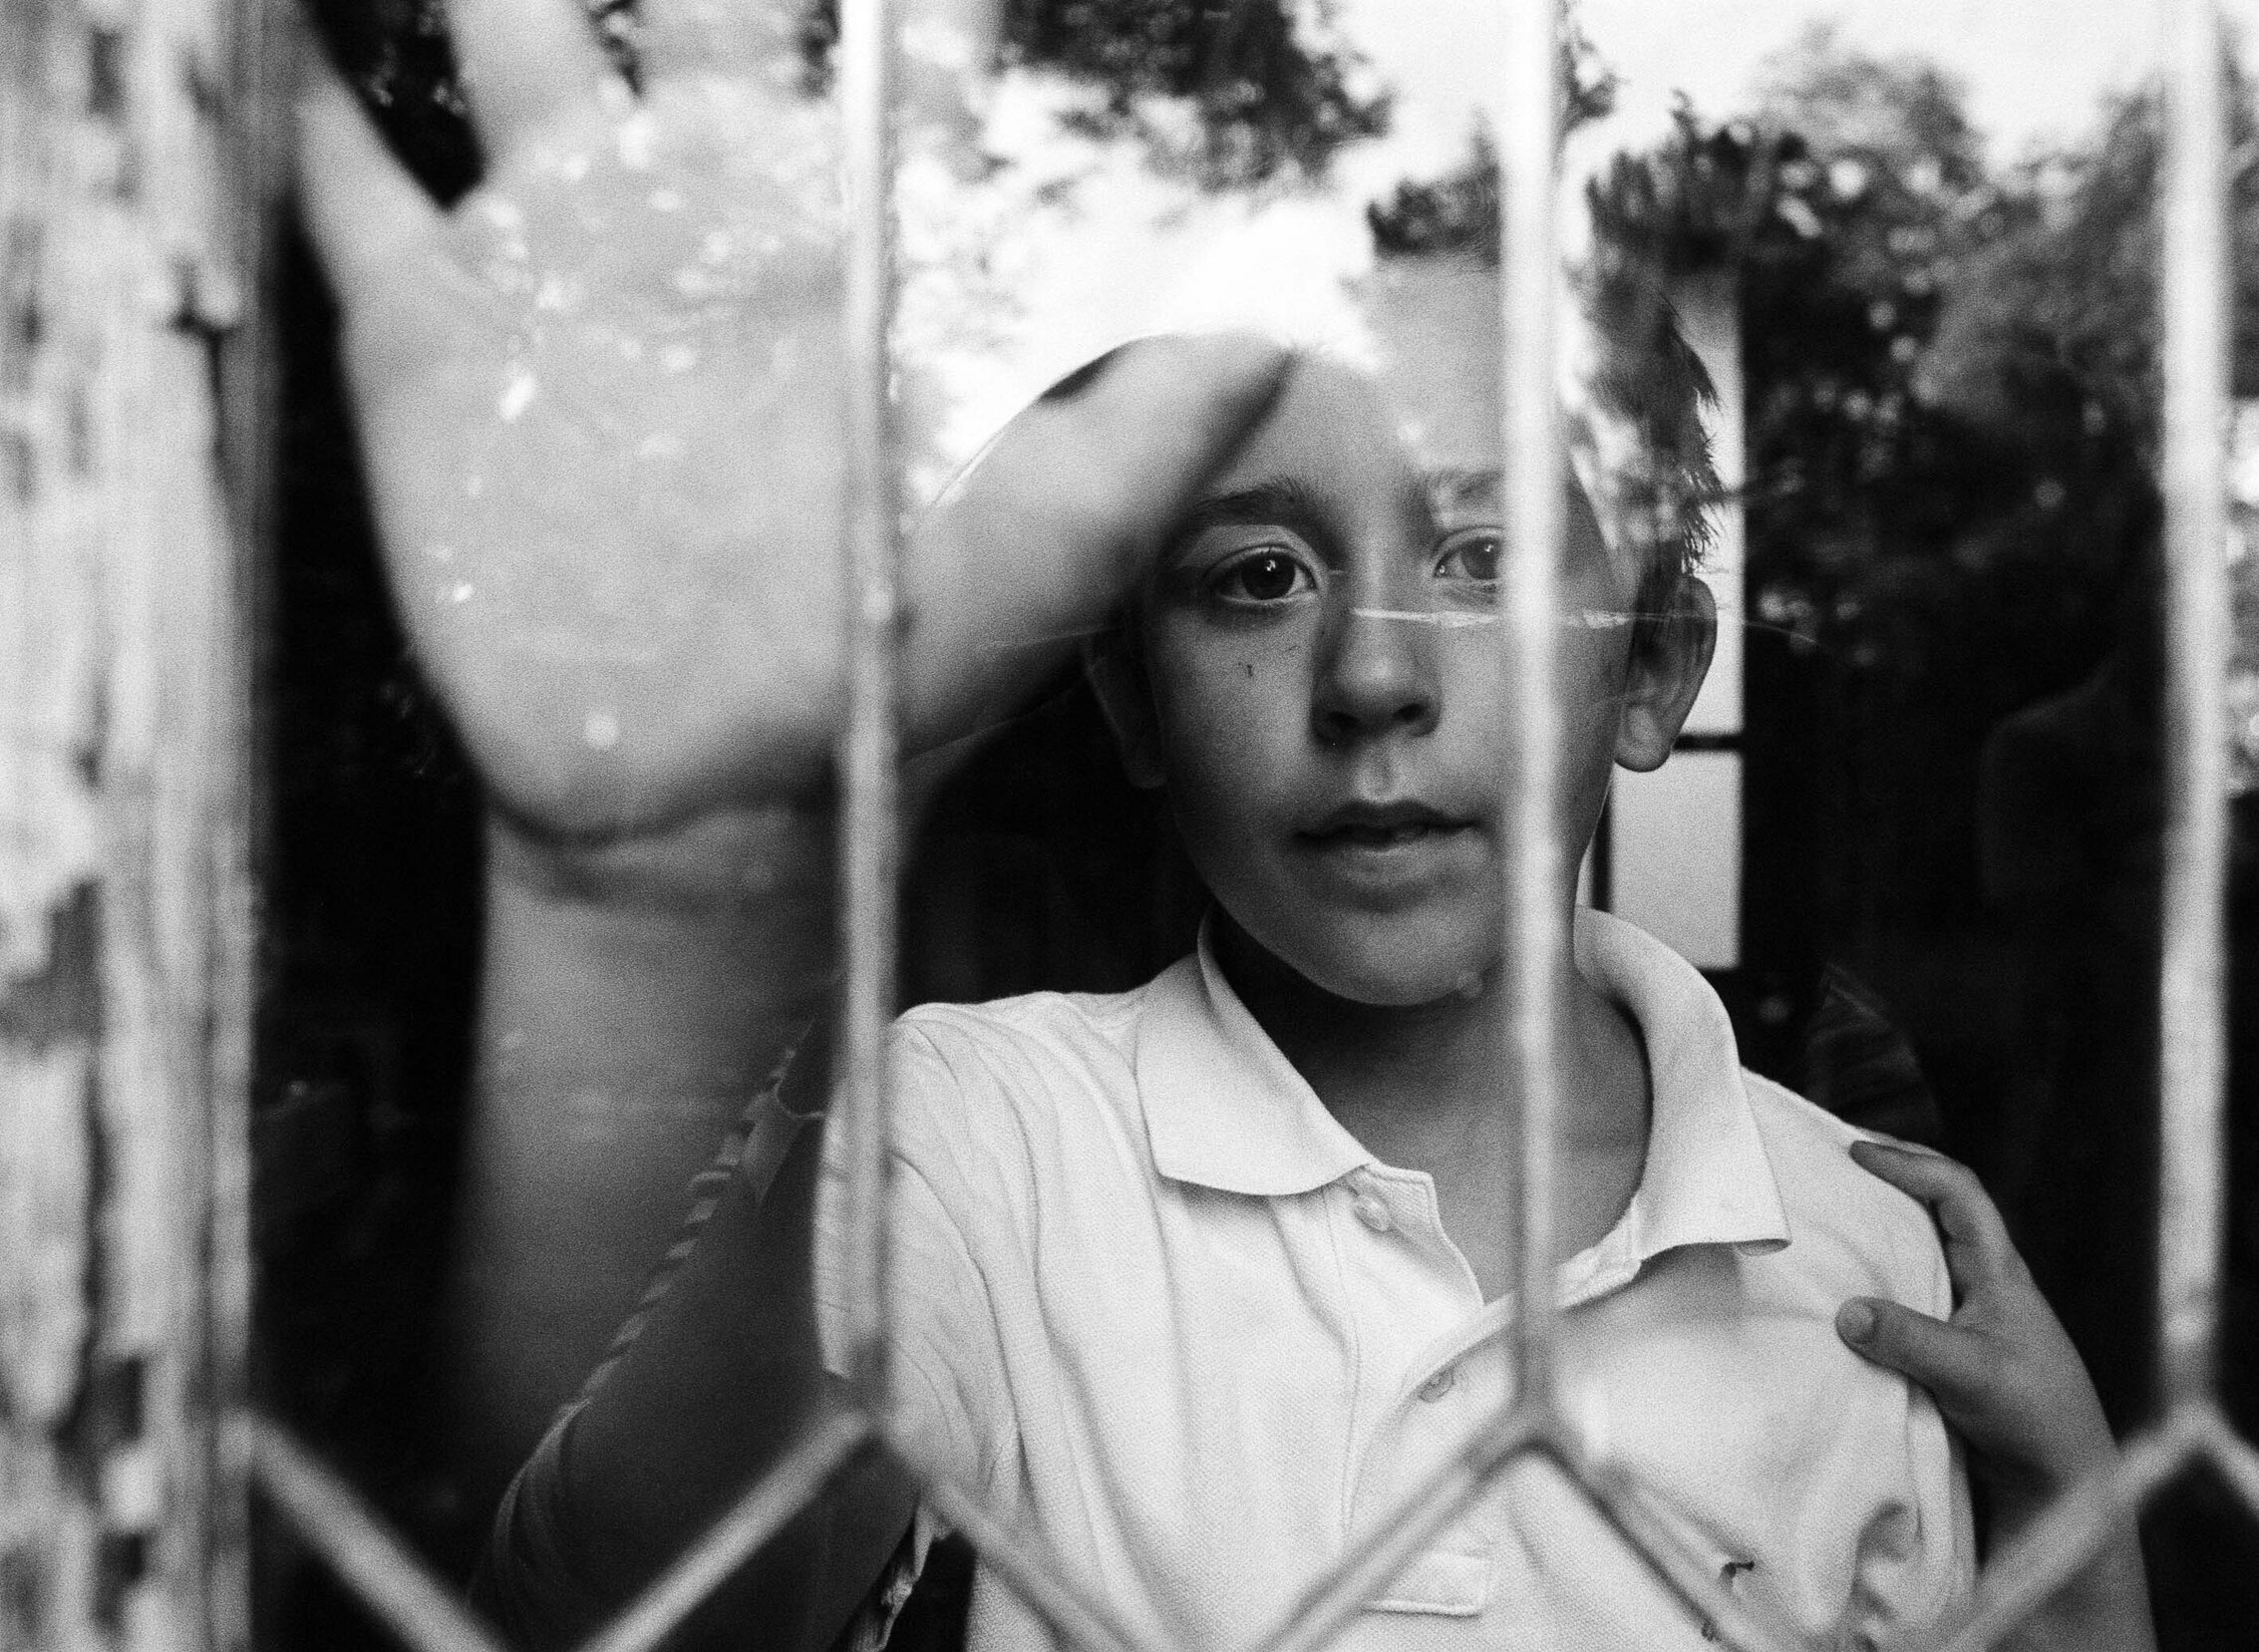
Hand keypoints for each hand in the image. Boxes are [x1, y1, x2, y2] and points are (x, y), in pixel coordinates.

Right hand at [300, 0, 1283, 841]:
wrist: (713, 806)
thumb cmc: (894, 672)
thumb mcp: (1058, 542)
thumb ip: (1162, 410)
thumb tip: (1293, 297)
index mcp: (847, 242)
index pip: (868, 50)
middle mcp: (707, 223)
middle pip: (684, 2)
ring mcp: (563, 268)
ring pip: (511, 44)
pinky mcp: (433, 345)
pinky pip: (344, 188)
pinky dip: (294, 101)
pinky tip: (264, 26)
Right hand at [1839, 1138, 2155, 1650]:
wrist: (2065, 1483)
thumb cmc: (2035, 1420)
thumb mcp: (1971, 1375)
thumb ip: (1910, 1340)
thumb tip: (1847, 1311)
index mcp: (2001, 1272)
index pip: (1958, 1192)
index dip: (1909, 1163)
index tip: (1856, 1154)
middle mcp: (1987, 1284)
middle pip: (1940, 1211)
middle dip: (1893, 1182)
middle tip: (1837, 1170)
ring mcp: (1972, 1318)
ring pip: (1925, 1255)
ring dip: (1883, 1234)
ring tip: (1832, 1225)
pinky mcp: (1956, 1352)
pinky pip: (1912, 1301)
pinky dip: (1879, 1285)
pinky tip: (1846, 1297)